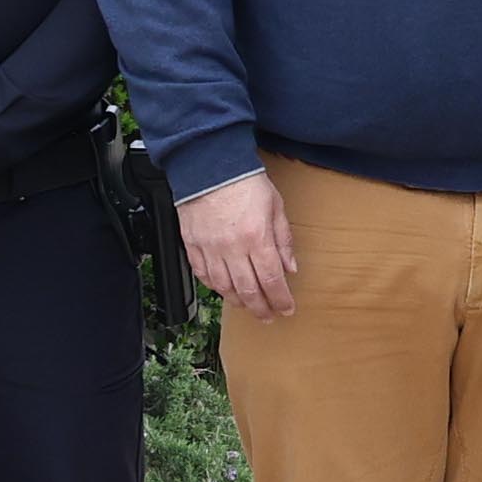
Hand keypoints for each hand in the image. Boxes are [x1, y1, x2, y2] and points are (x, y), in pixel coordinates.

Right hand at [178, 171, 295, 318]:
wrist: (209, 165)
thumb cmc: (244, 181)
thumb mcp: (275, 206)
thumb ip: (283, 240)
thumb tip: (289, 268)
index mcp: (257, 238)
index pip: (271, 280)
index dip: (280, 300)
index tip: (286, 309)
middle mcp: (232, 248)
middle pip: (248, 291)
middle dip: (261, 309)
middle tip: (268, 317)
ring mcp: (210, 248)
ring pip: (224, 288)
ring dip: (238, 302)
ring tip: (248, 306)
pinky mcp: (192, 244)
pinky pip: (203, 275)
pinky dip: (214, 287)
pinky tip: (223, 289)